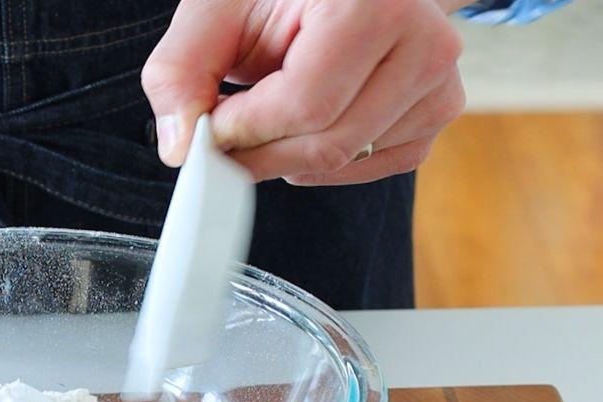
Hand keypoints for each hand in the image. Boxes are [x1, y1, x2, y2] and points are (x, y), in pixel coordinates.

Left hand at [142, 0, 464, 184]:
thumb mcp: (218, 8)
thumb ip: (181, 71)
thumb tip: (181, 146)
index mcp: (373, 2)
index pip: (303, 106)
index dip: (244, 131)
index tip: (210, 129)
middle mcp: (423, 40)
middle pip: (327, 144)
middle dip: (262, 154)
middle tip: (227, 140)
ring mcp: (440, 80)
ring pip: (346, 160)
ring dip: (289, 158)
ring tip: (268, 115)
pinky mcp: (437, 111)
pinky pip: (371, 165)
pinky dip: (325, 162)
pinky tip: (306, 125)